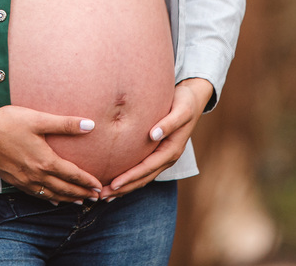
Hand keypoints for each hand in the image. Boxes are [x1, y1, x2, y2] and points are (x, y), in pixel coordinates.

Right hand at [0, 89, 103, 202]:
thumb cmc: (9, 123)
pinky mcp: (14, 180)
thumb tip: (91, 125)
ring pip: (51, 195)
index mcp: (46, 161)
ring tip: (79, 201)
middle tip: (96, 198)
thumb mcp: (39, 119)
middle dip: (81, 193)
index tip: (99, 187)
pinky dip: (49, 199)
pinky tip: (53, 200)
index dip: (87, 182)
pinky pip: (36, 195)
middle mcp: (36, 175)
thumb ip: (66, 124)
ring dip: (67, 199)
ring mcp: (24, 180)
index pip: (72, 175)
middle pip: (64, 189)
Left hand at [101, 78, 212, 199]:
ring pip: (143, 178)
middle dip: (124, 188)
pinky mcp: (158, 153)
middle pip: (143, 178)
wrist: (193, 99)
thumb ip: (169, 123)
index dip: (130, 177)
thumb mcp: (181, 110)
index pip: (147, 168)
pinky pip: (143, 170)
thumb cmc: (185, 102)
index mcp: (172, 150)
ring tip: (106, 195)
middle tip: (102, 196)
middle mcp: (167, 158)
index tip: (113, 184)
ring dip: (125, 187)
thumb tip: (154, 135)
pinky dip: (130, 178)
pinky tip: (117, 182)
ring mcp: (163, 158)